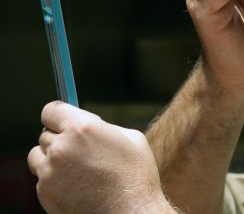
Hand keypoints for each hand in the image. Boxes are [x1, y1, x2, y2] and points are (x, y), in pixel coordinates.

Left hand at [28, 101, 171, 213]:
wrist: (129, 213)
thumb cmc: (135, 176)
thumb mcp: (131, 139)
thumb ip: (105, 127)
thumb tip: (93, 125)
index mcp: (82, 128)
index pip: (51, 110)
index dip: (58, 115)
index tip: (64, 120)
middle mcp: (61, 147)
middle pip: (46, 134)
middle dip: (61, 139)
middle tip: (81, 149)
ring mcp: (50, 172)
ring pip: (38, 156)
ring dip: (52, 158)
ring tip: (76, 168)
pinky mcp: (45, 193)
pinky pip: (42, 178)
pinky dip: (54, 179)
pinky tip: (77, 185)